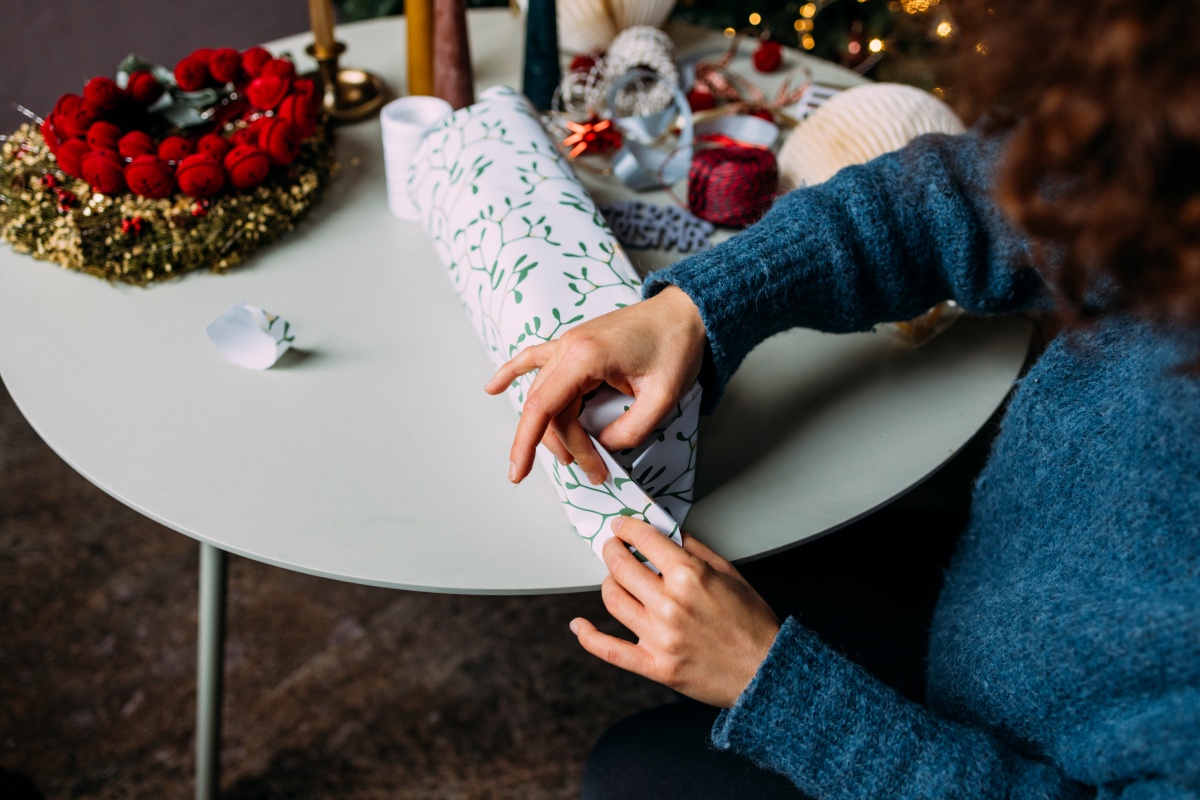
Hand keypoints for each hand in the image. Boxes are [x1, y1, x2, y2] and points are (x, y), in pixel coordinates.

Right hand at [484, 286, 706, 485]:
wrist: (686, 311)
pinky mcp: (575, 344)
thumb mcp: (662, 397)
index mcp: (585, 356)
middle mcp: (568, 346)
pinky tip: (492, 388)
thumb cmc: (676, 346)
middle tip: (594, 471)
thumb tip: (604, 447)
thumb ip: (631, 429)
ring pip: (544, 394)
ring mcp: (568, 343)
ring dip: (550, 428)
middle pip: (548, 408)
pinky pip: (534, 359)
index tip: (521, 474)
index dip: (528, 444)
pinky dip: (512, 373)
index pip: (545, 408)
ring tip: (571, 457)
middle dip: (563, 446)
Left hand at [570, 517, 780, 707]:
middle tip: (613, 547)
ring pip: (613, 600)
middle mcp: (670, 604)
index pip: (644, 540)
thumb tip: (666, 532)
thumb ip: (695, 549)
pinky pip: (609, 650)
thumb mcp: (730, 573)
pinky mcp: (655, 666)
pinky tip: (579, 624)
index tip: (621, 526)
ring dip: (608, 583)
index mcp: (689, 576)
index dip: (627, 528)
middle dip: (612, 550)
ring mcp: (659, 637)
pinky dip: (588, 636)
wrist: (767, 671)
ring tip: (614, 579)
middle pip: (621, 567)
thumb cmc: (753, 623)